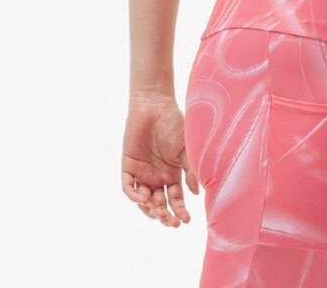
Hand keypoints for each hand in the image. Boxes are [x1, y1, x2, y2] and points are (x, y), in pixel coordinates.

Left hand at [121, 93, 199, 226]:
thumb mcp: (186, 148)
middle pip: (159, 205)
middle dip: (165, 215)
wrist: (155, 105)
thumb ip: (191, 170)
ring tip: (157, 211)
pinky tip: (142, 199)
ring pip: (143, 200)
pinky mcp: (128, 166)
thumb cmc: (174, 124)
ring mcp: (142, 173)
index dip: (180, 211)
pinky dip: (134, 196)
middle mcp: (157, 178)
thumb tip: (198, 193)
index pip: (175, 200)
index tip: (186, 220)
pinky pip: (128, 186)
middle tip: (170, 221)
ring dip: (149, 209)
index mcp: (172, 175)